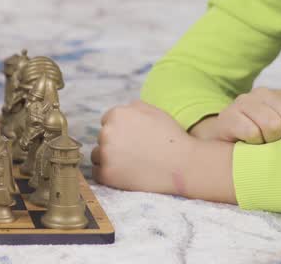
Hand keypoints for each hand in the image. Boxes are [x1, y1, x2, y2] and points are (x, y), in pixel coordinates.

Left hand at [92, 100, 235, 203]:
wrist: (183, 166)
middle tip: (134, 152)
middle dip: (115, 143)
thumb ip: (133, 107)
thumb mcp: (154, 111)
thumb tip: (122, 111)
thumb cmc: (171, 137)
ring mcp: (105, 154)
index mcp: (117, 114)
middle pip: (102, 138)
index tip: (133, 139)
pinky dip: (108, 174)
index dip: (121, 131)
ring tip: (131, 164)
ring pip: (97, 154)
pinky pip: (97, 172)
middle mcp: (107, 132)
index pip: (108, 121)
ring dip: (109, 158)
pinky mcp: (106, 174)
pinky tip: (125, 173)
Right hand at [190, 87, 280, 144]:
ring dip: (270, 143)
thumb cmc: (261, 145)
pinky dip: (253, 144)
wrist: (220, 147)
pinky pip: (252, 132)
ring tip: (262, 144)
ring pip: (273, 125)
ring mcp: (244, 102)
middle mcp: (264, 93)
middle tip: (276, 145)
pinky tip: (248, 143)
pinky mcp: (228, 115)